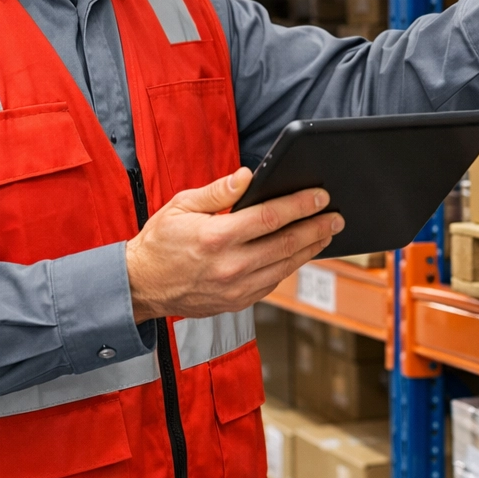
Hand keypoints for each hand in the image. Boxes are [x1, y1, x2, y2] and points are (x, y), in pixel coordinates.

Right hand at [125, 168, 341, 321]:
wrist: (141, 286)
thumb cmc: (160, 241)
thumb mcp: (180, 205)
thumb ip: (218, 191)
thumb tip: (248, 175)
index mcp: (216, 237)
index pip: (270, 218)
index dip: (300, 205)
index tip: (321, 195)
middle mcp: (229, 266)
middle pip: (286, 244)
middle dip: (317, 227)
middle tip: (337, 215)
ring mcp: (235, 288)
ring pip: (285, 266)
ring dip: (311, 248)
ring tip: (328, 232)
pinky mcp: (237, 302)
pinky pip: (273, 282)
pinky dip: (291, 265)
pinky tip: (301, 252)